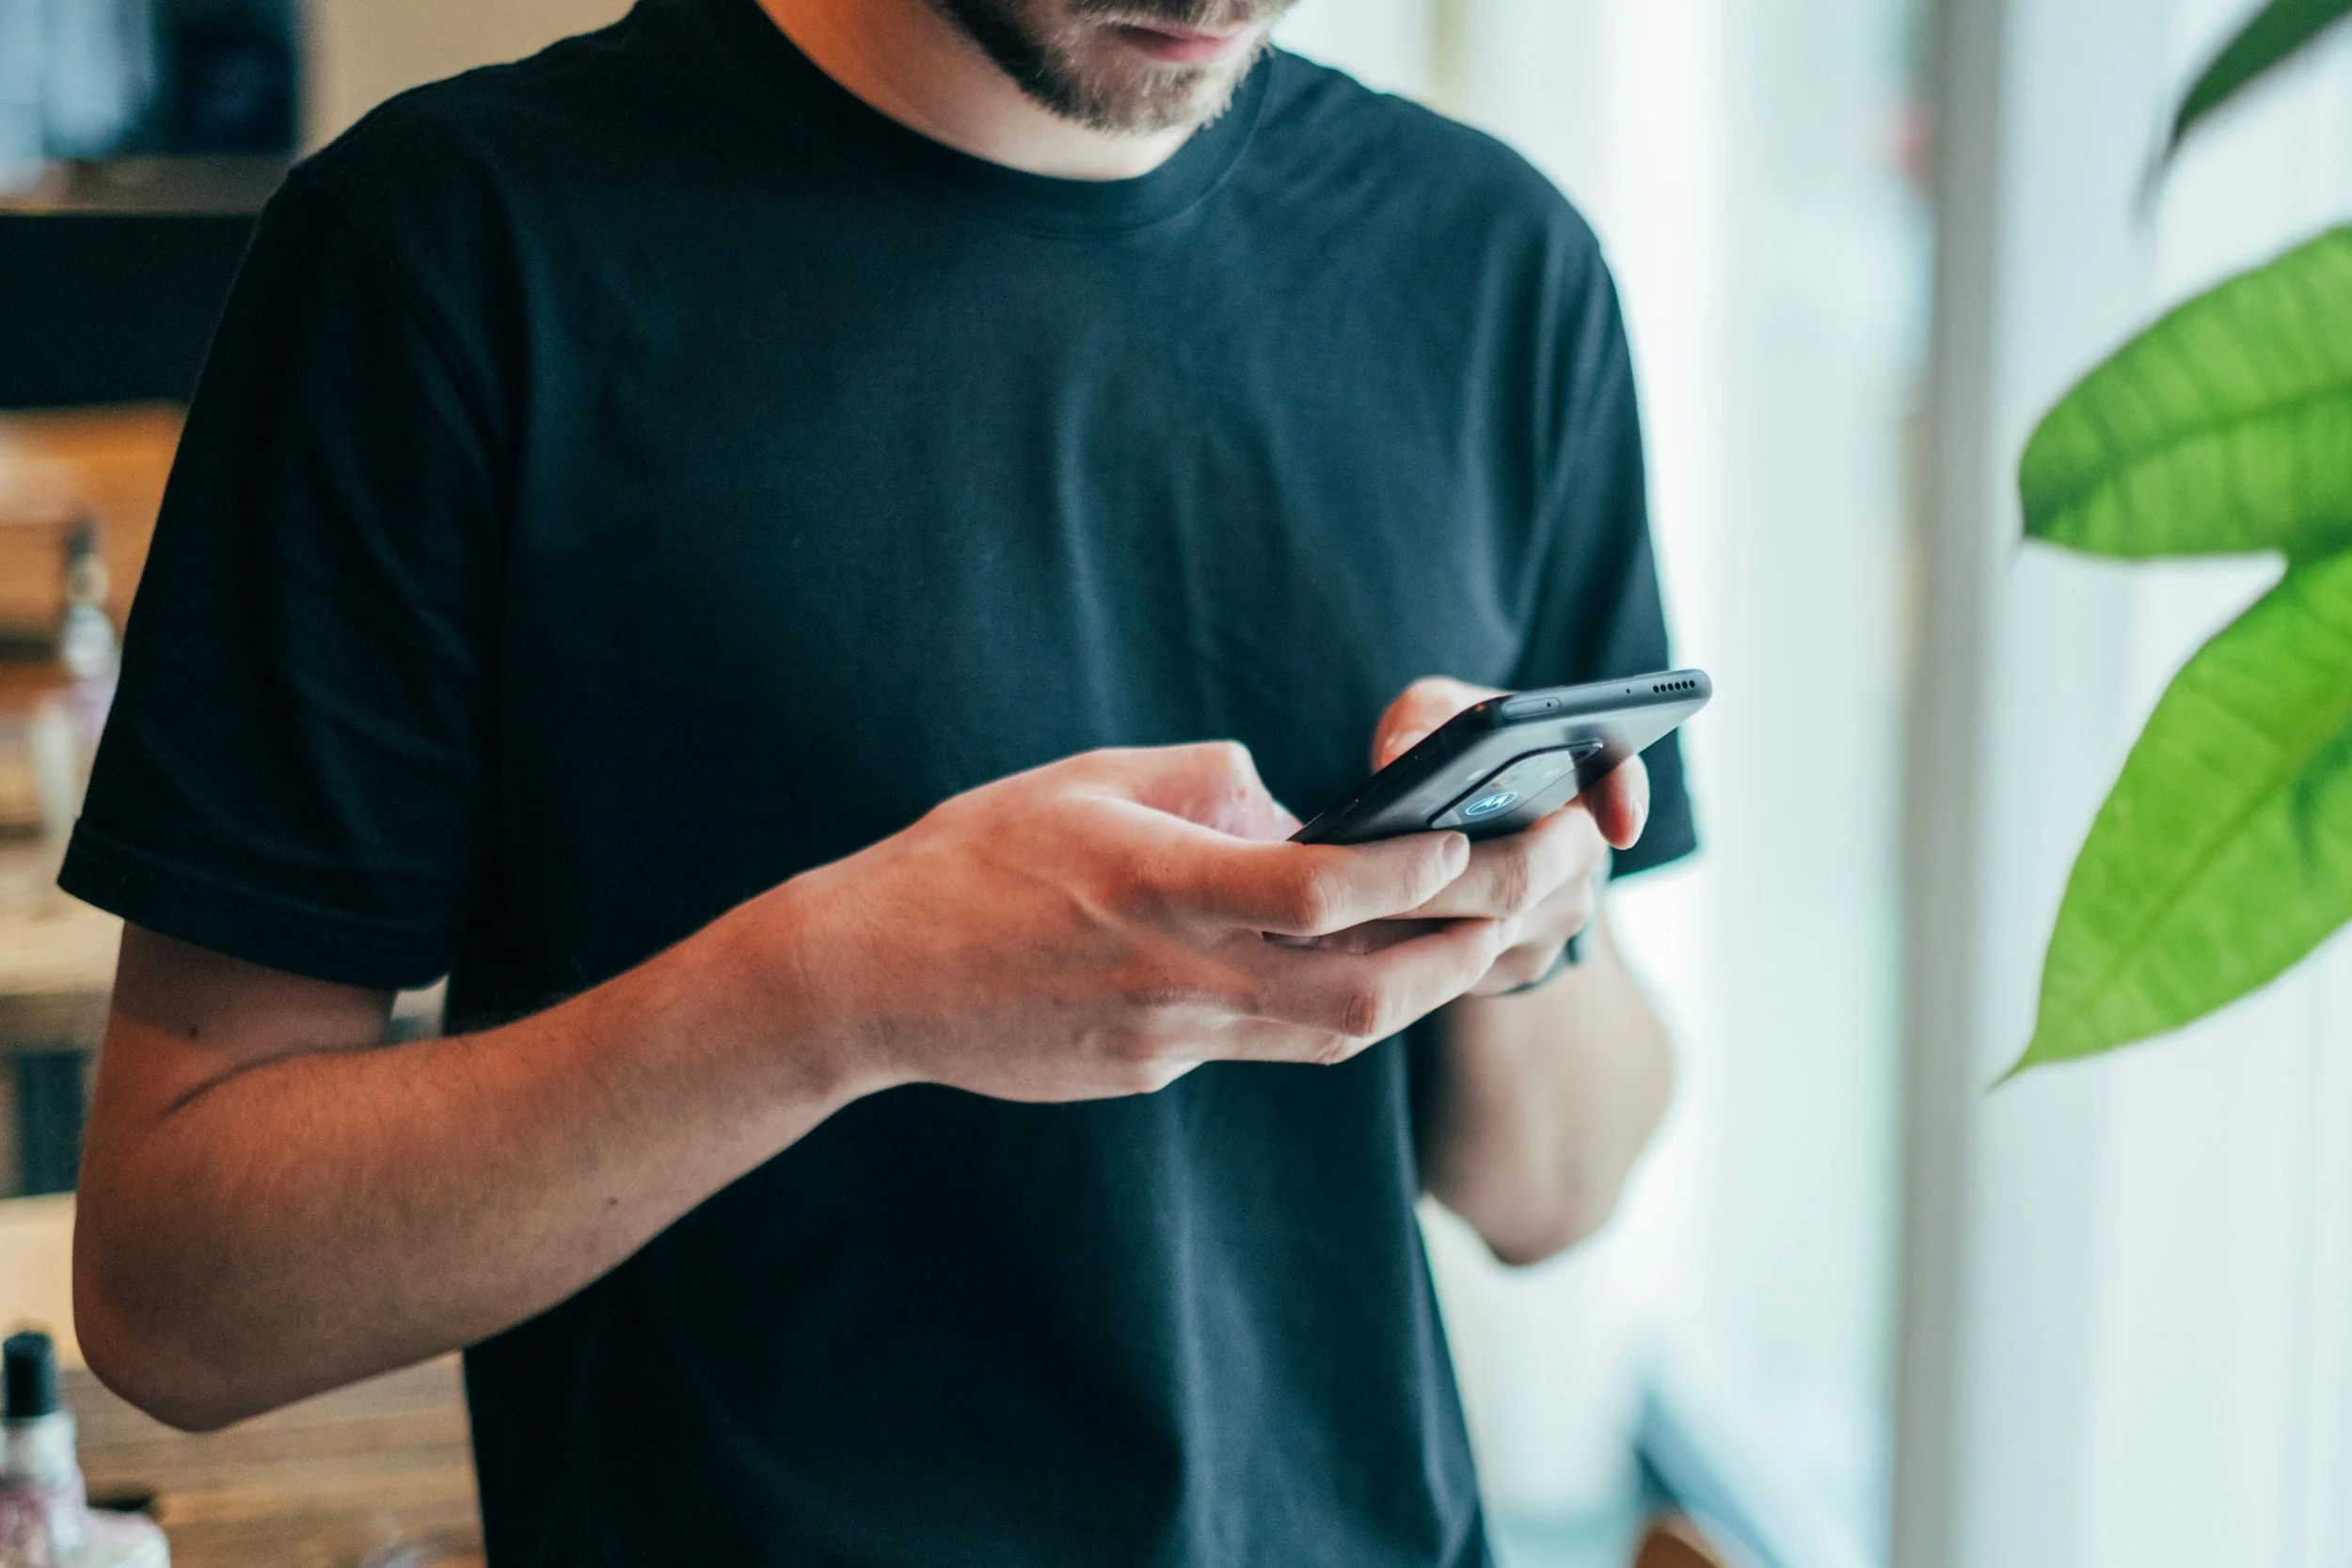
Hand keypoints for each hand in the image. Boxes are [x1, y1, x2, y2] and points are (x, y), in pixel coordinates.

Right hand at [760, 743, 1516, 1100]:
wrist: (870, 979)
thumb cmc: (970, 858)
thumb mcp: (1086, 780)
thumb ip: (1204, 784)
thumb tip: (1290, 804)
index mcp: (1159, 887)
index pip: (1321, 892)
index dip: (1413, 871)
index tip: (1472, 837)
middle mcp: (1177, 976)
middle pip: (1362, 993)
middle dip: (1463, 951)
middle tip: (1529, 900)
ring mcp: (1167, 1041)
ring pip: (1333, 1038)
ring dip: (1420, 991)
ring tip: (1478, 939)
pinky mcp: (1151, 1073)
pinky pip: (1270, 1047)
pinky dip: (1333, 1010)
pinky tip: (1366, 974)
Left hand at [1361, 678, 1649, 996]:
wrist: (1453, 830)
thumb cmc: (1447, 757)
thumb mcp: (1433, 716)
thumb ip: (1424, 719)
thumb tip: (1400, 758)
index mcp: (1576, 775)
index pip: (1618, 777)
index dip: (1624, 800)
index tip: (1619, 827)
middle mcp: (1579, 850)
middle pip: (1522, 875)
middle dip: (1444, 880)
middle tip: (1376, 880)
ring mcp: (1555, 918)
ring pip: (1488, 931)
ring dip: (1418, 922)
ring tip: (1347, 908)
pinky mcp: (1519, 966)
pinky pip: (1466, 968)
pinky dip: (1410, 953)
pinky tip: (1359, 937)